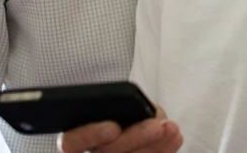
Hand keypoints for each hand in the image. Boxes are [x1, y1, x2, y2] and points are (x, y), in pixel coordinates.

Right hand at [57, 107, 182, 152]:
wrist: (137, 125)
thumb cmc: (123, 109)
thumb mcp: (118, 99)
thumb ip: (122, 103)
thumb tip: (140, 111)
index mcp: (78, 138)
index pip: (71, 143)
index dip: (91, 135)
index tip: (113, 128)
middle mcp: (94, 152)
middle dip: (135, 138)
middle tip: (157, 126)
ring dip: (154, 146)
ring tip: (171, 128)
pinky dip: (163, 150)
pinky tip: (174, 136)